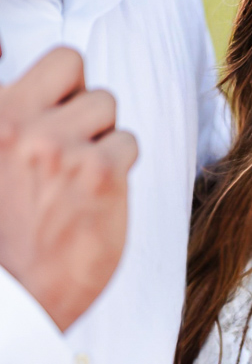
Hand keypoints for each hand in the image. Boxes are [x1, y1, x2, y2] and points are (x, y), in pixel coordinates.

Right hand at [0, 47, 137, 329]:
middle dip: (80, 104)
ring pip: (107, 108)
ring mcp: (59, 148)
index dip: (62, 85)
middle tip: (69, 144)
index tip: (56, 112)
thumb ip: (14, 120)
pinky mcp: (98, 175)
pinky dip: (117, 168)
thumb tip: (29, 70)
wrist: (10, 303)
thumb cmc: (2, 237)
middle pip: (82, 73)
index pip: (58, 60)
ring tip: (76, 176)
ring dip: (99, 138)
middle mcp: (19, 126)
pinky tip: (94, 195)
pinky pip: (127, 143)